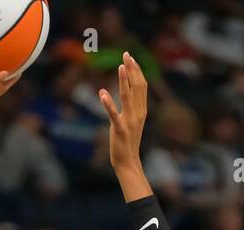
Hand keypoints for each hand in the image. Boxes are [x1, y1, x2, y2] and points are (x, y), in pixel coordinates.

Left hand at [98, 52, 148, 170]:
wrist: (128, 161)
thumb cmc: (128, 141)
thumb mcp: (132, 120)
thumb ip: (131, 105)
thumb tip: (126, 89)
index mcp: (142, 110)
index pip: (142, 86)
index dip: (137, 71)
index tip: (131, 58)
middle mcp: (138, 113)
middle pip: (137, 87)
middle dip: (132, 69)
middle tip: (127, 54)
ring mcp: (130, 121)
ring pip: (128, 96)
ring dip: (124, 80)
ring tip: (120, 66)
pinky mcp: (119, 129)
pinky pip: (113, 114)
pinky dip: (108, 104)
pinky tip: (102, 93)